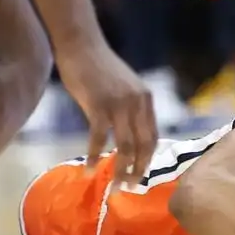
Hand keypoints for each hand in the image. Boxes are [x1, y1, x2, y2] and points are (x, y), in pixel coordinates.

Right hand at [55, 39, 156, 188]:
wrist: (81, 45)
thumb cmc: (97, 67)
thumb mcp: (123, 88)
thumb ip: (129, 108)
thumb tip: (127, 134)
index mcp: (146, 100)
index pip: (153, 137)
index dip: (148, 159)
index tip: (141, 176)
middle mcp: (138, 103)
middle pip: (144, 145)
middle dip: (138, 170)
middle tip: (128, 189)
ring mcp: (120, 104)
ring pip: (125, 146)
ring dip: (120, 170)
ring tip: (113, 187)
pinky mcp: (99, 105)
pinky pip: (99, 138)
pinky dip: (96, 157)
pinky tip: (90, 170)